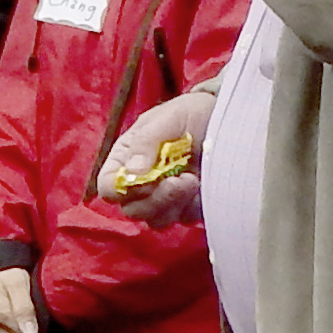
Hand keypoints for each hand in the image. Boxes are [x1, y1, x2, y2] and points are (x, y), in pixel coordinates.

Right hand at [97, 87, 215, 219]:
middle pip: (132, 209)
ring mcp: (163, 197)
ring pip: (155, 219)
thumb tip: (132, 173)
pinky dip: (192, 206)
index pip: (109, 186)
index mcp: (126, 158)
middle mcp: (140, 182)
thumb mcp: (168, 118)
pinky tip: (203, 185)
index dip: (121, 189)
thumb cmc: (190, 113)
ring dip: (174, 204)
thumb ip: (146, 142)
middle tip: (180, 179)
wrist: (223, 120)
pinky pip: (182, 219)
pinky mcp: (186, 206)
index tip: (146, 179)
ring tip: (193, 179)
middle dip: (156, 199)